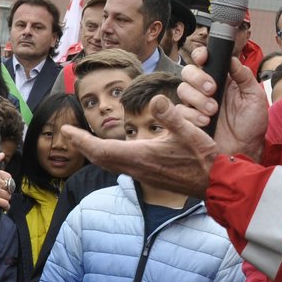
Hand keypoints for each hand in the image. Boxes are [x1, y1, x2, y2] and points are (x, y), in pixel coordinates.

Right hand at [0, 154, 12, 207]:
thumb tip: (1, 155)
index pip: (8, 176)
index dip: (7, 180)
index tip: (5, 184)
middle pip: (9, 186)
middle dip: (7, 189)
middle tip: (4, 192)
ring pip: (8, 195)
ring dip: (7, 198)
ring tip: (4, 199)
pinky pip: (4, 204)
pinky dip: (6, 206)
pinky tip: (5, 207)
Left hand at [64, 95, 219, 197]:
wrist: (215, 184)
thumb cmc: (204, 159)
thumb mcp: (189, 132)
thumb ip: (172, 116)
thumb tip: (157, 98)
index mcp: (141, 156)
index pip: (102, 150)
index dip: (82, 141)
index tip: (66, 131)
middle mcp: (137, 168)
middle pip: (100, 158)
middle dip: (83, 146)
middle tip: (69, 135)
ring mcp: (143, 174)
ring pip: (110, 164)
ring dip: (94, 152)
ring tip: (84, 142)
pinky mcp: (150, 176)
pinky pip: (121, 166)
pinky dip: (108, 157)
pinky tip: (113, 152)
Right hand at [178, 49, 268, 160]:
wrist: (247, 149)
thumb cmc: (252, 122)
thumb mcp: (254, 96)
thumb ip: (244, 76)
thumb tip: (232, 59)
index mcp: (221, 78)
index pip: (204, 60)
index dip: (200, 55)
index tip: (203, 59)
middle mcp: (205, 89)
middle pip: (188, 72)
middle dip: (197, 78)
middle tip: (212, 89)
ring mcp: (196, 104)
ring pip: (182, 90)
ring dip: (197, 99)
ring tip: (213, 110)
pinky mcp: (188, 121)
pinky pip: (180, 111)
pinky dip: (192, 116)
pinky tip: (206, 122)